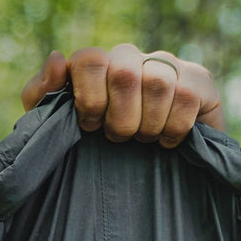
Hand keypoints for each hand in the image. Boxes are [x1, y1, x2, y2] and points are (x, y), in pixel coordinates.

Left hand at [21, 44, 225, 147]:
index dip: (89, 98)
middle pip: (124, 72)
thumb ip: (40, 94)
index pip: (90, 59)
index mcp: (97, 65)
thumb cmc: (90, 149)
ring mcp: (167, 65)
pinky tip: (168, 141)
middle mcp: (132, 58)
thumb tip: (56, 59)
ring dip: (147, 124)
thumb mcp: (54, 127)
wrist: (143, 182)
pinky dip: (174, 127)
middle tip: (118, 138)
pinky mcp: (200, 80)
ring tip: (143, 140)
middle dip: (119, 117)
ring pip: (158, 83)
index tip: (90, 127)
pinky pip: (187, 96)